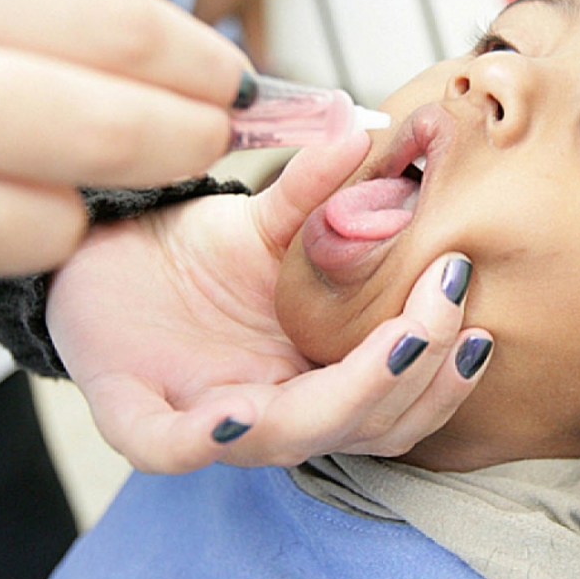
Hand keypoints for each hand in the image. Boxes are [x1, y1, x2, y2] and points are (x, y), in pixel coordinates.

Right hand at [0, 0, 248, 328]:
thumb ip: (66, 17)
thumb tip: (215, 81)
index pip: (107, 26)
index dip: (196, 64)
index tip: (234, 83)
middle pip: (93, 133)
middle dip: (182, 141)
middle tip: (205, 139)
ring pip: (40, 232)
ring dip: (60, 214)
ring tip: (12, 176)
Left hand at [47, 135, 491, 473]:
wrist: (102, 259)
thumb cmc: (193, 256)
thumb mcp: (265, 221)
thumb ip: (315, 193)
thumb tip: (361, 130)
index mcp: (315, 377)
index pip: (394, 405)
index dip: (441, 377)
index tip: (477, 323)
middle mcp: (274, 412)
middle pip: (360, 426)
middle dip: (414, 370)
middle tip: (443, 303)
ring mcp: (209, 423)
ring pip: (289, 441)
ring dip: (348, 398)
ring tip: (396, 338)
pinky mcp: (138, 421)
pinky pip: (174, 448)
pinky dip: (212, 438)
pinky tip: (241, 410)